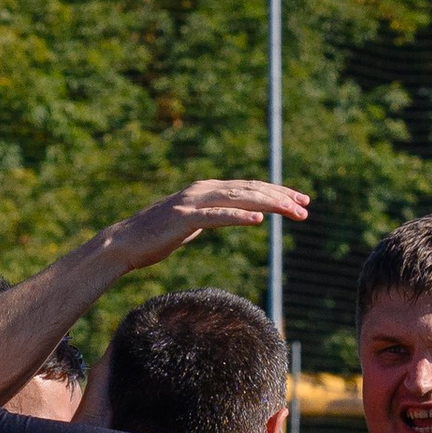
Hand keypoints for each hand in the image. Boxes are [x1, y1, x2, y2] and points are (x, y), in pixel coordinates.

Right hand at [93, 179, 309, 273]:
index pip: (250, 189)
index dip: (277, 193)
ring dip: (269, 205)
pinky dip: (239, 217)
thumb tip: (232, 217)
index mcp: (208, 190)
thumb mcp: (192, 224)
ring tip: (292, 211)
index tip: (301, 201)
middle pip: (251, 190)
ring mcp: (194, 202)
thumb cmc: (156, 237)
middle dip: (281, 197)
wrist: (125, 243)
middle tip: (306, 206)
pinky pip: (217, 217)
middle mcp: (204, 190)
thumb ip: (212, 216)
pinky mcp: (185, 218)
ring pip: (240, 200)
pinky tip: (259, 222)